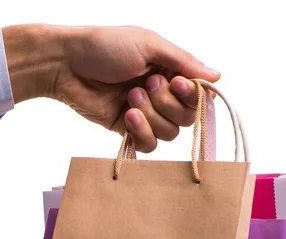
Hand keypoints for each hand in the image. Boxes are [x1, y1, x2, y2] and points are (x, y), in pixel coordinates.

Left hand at [3, 24, 219, 151]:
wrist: (68, 64)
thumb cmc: (106, 46)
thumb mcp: (149, 45)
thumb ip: (184, 62)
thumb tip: (217, 76)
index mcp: (170, 71)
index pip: (197, 96)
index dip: (191, 96)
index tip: (175, 82)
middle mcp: (161, 95)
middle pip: (185, 119)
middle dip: (167, 104)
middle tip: (145, 85)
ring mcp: (146, 114)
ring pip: (168, 134)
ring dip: (151, 116)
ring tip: (129, 97)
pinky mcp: (128, 130)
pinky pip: (148, 145)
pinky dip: (141, 133)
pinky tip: (127, 116)